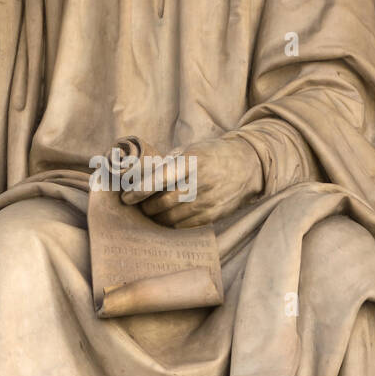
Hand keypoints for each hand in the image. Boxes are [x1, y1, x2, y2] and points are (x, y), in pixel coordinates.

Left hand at [139, 137, 263, 227]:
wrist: (248, 165)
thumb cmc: (212, 154)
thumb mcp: (191, 149)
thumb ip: (167, 163)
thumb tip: (139, 177)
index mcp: (192, 161)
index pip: (160, 179)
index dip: (140, 190)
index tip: (126, 197)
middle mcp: (201, 182)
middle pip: (164, 203)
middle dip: (146, 208)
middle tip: (136, 206)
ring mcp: (209, 201)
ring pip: (172, 218)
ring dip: (156, 218)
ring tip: (149, 213)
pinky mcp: (214, 215)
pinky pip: (185, 226)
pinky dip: (170, 225)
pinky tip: (165, 219)